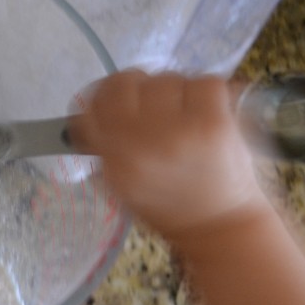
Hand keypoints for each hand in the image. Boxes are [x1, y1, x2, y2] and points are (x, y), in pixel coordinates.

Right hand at [70, 70, 268, 240]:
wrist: (217, 225)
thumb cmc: (165, 207)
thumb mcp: (120, 185)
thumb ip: (102, 148)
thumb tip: (87, 113)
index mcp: (118, 160)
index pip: (98, 102)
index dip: (103, 95)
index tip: (111, 101)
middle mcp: (144, 143)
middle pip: (128, 82)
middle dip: (135, 90)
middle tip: (147, 105)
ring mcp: (182, 130)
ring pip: (165, 79)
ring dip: (170, 92)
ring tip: (178, 115)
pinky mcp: (216, 122)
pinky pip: (203, 82)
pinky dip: (202, 92)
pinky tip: (201, 112)